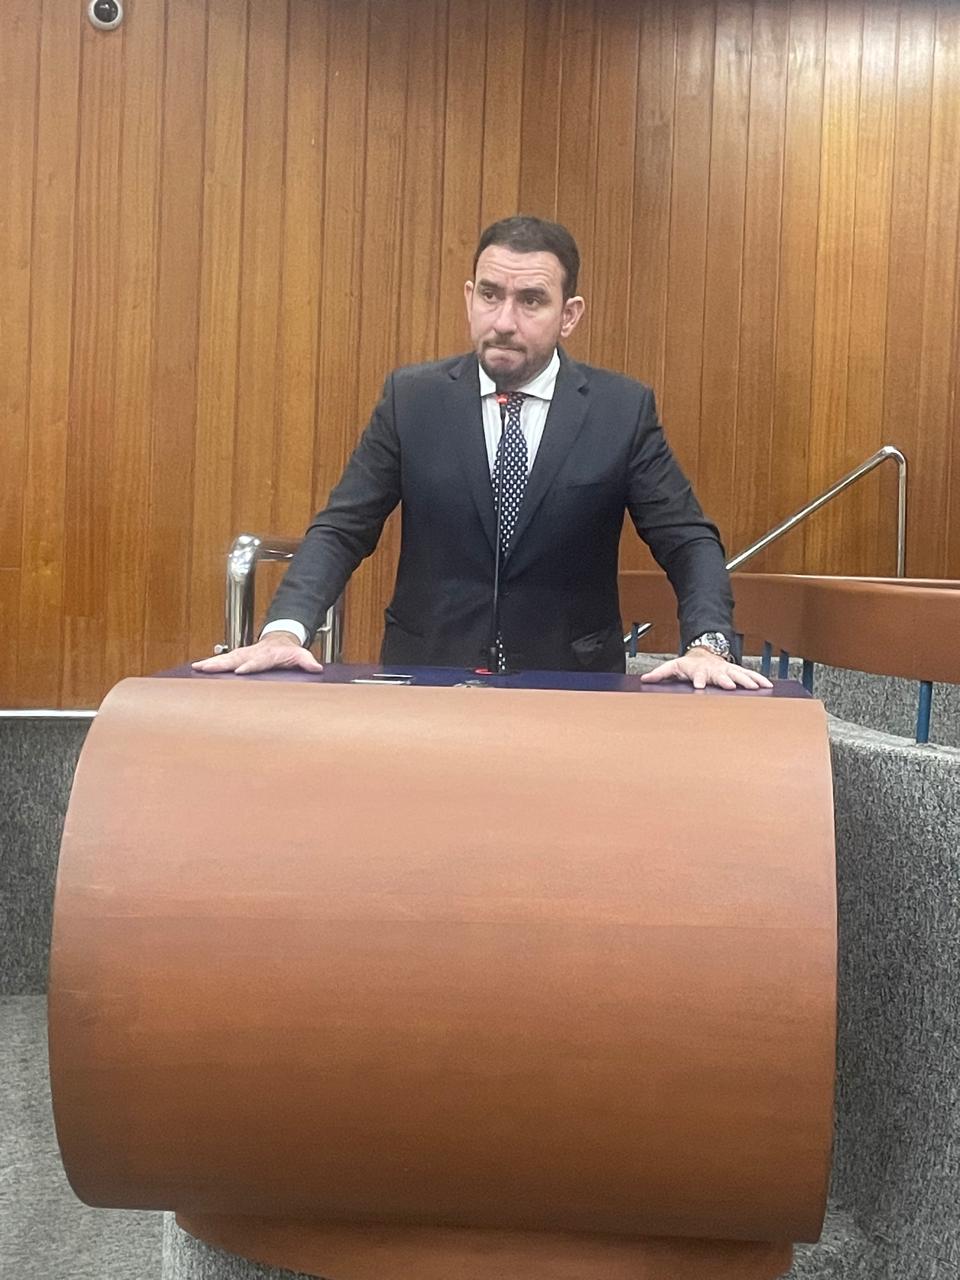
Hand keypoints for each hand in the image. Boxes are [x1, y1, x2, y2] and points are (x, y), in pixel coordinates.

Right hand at [191, 632, 323, 675]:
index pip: (258, 661)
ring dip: (212, 663)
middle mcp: (252, 652)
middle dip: (222, 664)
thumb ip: (307, 661)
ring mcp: (243, 653)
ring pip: (225, 658)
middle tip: (208, 668)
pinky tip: (197, 667)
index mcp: (267, 654)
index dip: (250, 666)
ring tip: (198, 667)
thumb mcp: (300, 655)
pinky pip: (222, 659)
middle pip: (236, 658)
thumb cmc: (288, 651)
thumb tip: (316, 667)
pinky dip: (210, 662)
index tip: (241, 671)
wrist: (280, 640)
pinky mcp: (237, 656)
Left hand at [639, 647, 772, 690]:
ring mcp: (726, 669)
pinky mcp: (736, 670)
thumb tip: (645, 678)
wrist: (703, 654)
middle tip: (733, 687)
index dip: (698, 681)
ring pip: (739, 674)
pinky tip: (767, 685)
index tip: (700, 687)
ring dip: (747, 681)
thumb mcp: (672, 667)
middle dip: (727, 680)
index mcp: (699, 670)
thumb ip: (660, 673)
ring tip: (757, 688)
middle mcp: (714, 670)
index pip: (698, 676)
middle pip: (721, 675)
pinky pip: (749, 674)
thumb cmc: (688, 665)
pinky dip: (758, 679)